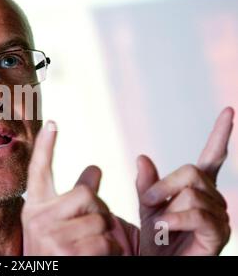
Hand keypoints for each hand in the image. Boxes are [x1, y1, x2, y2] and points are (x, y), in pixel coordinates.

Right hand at [22, 121, 122, 254]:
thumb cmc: (63, 254)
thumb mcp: (63, 225)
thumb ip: (77, 197)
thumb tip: (95, 168)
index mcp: (35, 207)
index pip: (39, 170)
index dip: (47, 146)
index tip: (53, 122)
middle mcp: (38, 217)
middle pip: (87, 195)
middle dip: (99, 211)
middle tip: (92, 230)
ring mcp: (51, 235)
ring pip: (101, 218)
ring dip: (107, 235)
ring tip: (91, 249)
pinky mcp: (67, 251)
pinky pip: (106, 239)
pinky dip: (111, 250)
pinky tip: (97, 259)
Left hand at [137, 107, 233, 254]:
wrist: (156, 263)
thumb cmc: (154, 236)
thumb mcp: (147, 206)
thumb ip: (147, 183)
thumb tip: (142, 157)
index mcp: (198, 188)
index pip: (213, 156)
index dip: (221, 134)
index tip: (228, 111)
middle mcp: (214, 199)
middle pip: (191, 171)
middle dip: (163, 185)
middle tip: (147, 201)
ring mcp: (219, 217)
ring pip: (192, 193)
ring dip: (166, 206)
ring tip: (157, 222)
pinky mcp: (218, 235)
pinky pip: (197, 214)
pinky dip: (175, 219)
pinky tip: (163, 226)